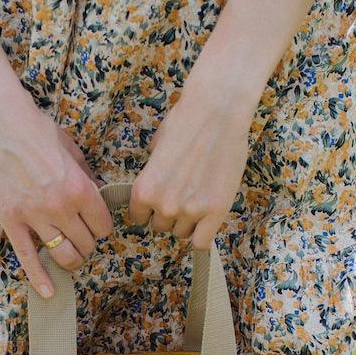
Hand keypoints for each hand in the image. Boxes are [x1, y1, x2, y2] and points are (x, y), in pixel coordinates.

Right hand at [0, 66, 113, 297]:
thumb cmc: (37, 130)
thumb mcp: (72, 149)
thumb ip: (86, 177)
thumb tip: (97, 196)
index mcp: (80, 189)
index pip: (103, 227)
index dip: (102, 227)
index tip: (96, 223)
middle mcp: (60, 208)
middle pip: (87, 244)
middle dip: (88, 242)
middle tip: (82, 235)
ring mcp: (34, 218)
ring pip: (64, 256)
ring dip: (72, 259)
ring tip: (71, 255)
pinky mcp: (12, 222)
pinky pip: (28, 258)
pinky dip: (40, 279)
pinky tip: (49, 293)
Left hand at [127, 73, 254, 248]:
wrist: (216, 112)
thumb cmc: (185, 122)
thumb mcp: (155, 149)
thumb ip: (153, 175)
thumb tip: (156, 187)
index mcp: (144, 190)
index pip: (139, 217)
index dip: (150, 209)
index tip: (160, 200)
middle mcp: (164, 205)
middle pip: (161, 227)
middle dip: (170, 214)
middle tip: (184, 195)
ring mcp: (190, 210)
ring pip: (182, 233)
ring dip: (188, 222)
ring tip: (199, 199)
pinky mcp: (215, 212)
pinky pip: (202, 242)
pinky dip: (203, 236)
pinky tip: (207, 222)